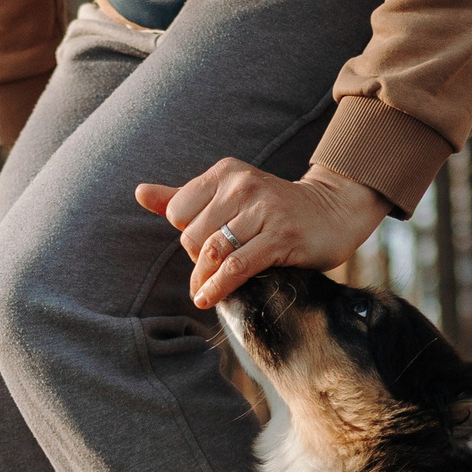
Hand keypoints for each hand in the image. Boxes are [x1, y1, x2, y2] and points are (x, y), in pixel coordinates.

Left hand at [135, 160, 388, 308]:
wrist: (332, 212)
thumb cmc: (274, 208)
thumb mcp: (228, 195)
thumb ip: (182, 196)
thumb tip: (139, 192)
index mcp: (226, 172)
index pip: (179, 212)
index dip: (186, 235)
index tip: (204, 246)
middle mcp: (243, 185)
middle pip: (193, 236)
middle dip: (197, 260)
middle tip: (213, 268)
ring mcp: (263, 210)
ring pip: (212, 252)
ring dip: (204, 280)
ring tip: (203, 293)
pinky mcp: (281, 237)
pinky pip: (237, 267)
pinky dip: (219, 287)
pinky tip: (209, 299)